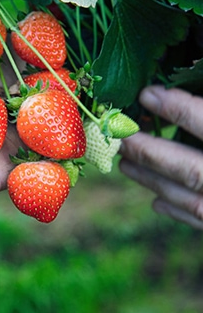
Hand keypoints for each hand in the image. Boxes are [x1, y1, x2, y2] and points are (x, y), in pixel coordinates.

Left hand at [120, 85, 202, 229]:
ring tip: (125, 163)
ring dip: (152, 180)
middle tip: (118, 137)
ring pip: (189, 198)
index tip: (146, 94)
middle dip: (149, 152)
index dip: (178, 110)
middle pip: (189, 168)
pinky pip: (200, 220)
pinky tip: (156, 201)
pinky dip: (176, 209)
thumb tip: (159, 92)